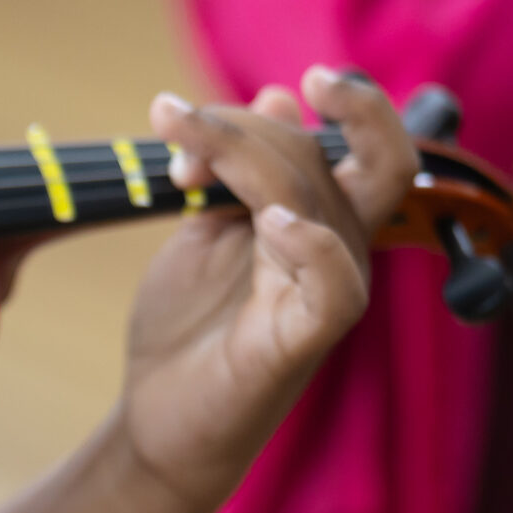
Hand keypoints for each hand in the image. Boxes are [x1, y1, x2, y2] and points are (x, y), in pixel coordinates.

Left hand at [116, 66, 416, 512]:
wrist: (159, 418)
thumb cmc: (189, 327)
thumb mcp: (203, 231)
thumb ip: (234, 172)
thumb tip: (276, 98)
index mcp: (322, 217)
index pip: (353, 140)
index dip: (322, 105)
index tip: (253, 94)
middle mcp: (337, 248)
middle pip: (334, 157)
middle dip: (254, 125)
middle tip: (173, 117)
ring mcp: (324, 292)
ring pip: (318, 200)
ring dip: (241, 161)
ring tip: (177, 162)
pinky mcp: (302, 341)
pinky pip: (336, 288)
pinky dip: (311, 245)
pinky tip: (269, 223)